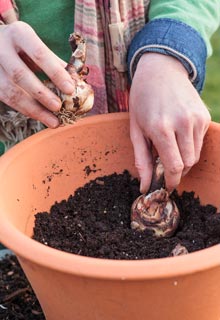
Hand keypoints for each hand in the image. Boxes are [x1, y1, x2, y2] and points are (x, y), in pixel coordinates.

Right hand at [0, 21, 74, 126]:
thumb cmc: (24, 46)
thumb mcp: (38, 46)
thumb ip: (55, 63)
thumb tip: (78, 83)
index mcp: (20, 34)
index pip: (39, 54)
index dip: (55, 73)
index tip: (70, 89)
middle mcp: (1, 47)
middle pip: (20, 75)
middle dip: (41, 94)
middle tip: (58, 108)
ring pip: (10, 92)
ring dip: (34, 110)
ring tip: (53, 122)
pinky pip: (7, 99)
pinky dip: (26, 110)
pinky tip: (41, 117)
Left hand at [129, 53, 210, 192]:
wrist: (161, 70)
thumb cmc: (142, 100)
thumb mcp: (135, 130)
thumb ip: (142, 160)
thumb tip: (145, 186)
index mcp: (161, 128)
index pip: (174, 167)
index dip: (171, 181)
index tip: (166, 186)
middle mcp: (182, 123)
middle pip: (187, 164)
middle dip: (177, 172)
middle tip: (165, 167)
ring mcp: (196, 118)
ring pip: (195, 155)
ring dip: (184, 160)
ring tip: (170, 149)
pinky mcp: (204, 115)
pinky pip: (200, 142)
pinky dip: (190, 147)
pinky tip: (178, 136)